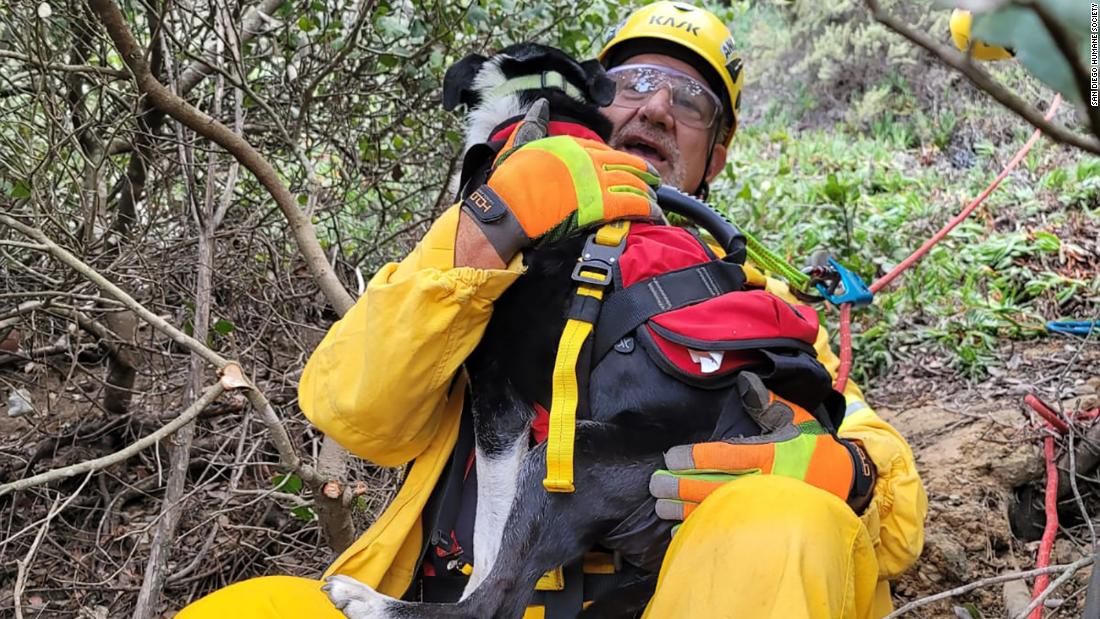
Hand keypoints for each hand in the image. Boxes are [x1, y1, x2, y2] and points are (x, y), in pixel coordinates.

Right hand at [460, 134, 659, 263]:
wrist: (508, 210)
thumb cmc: (509, 183)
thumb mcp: (520, 144)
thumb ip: (534, 125)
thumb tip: (540, 105)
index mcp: (572, 146)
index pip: (604, 150)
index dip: (621, 159)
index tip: (630, 166)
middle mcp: (588, 160)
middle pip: (625, 164)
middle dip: (642, 172)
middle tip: (653, 181)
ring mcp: (596, 182)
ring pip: (633, 184)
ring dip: (647, 192)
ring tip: (656, 200)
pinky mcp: (600, 205)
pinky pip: (632, 204)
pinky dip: (647, 208)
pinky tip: (654, 212)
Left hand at [650, 372, 875, 520]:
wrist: (847, 486)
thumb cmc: (816, 450)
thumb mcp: (797, 420)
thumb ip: (766, 403)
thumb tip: (743, 380)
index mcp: (770, 455)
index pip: (724, 456)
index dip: (694, 457)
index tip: (671, 457)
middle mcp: (763, 485)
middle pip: (713, 487)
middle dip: (680, 486)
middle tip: (655, 485)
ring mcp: (762, 510)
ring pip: (716, 512)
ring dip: (684, 511)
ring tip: (660, 507)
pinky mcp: (764, 527)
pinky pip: (729, 531)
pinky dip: (703, 532)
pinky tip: (682, 532)